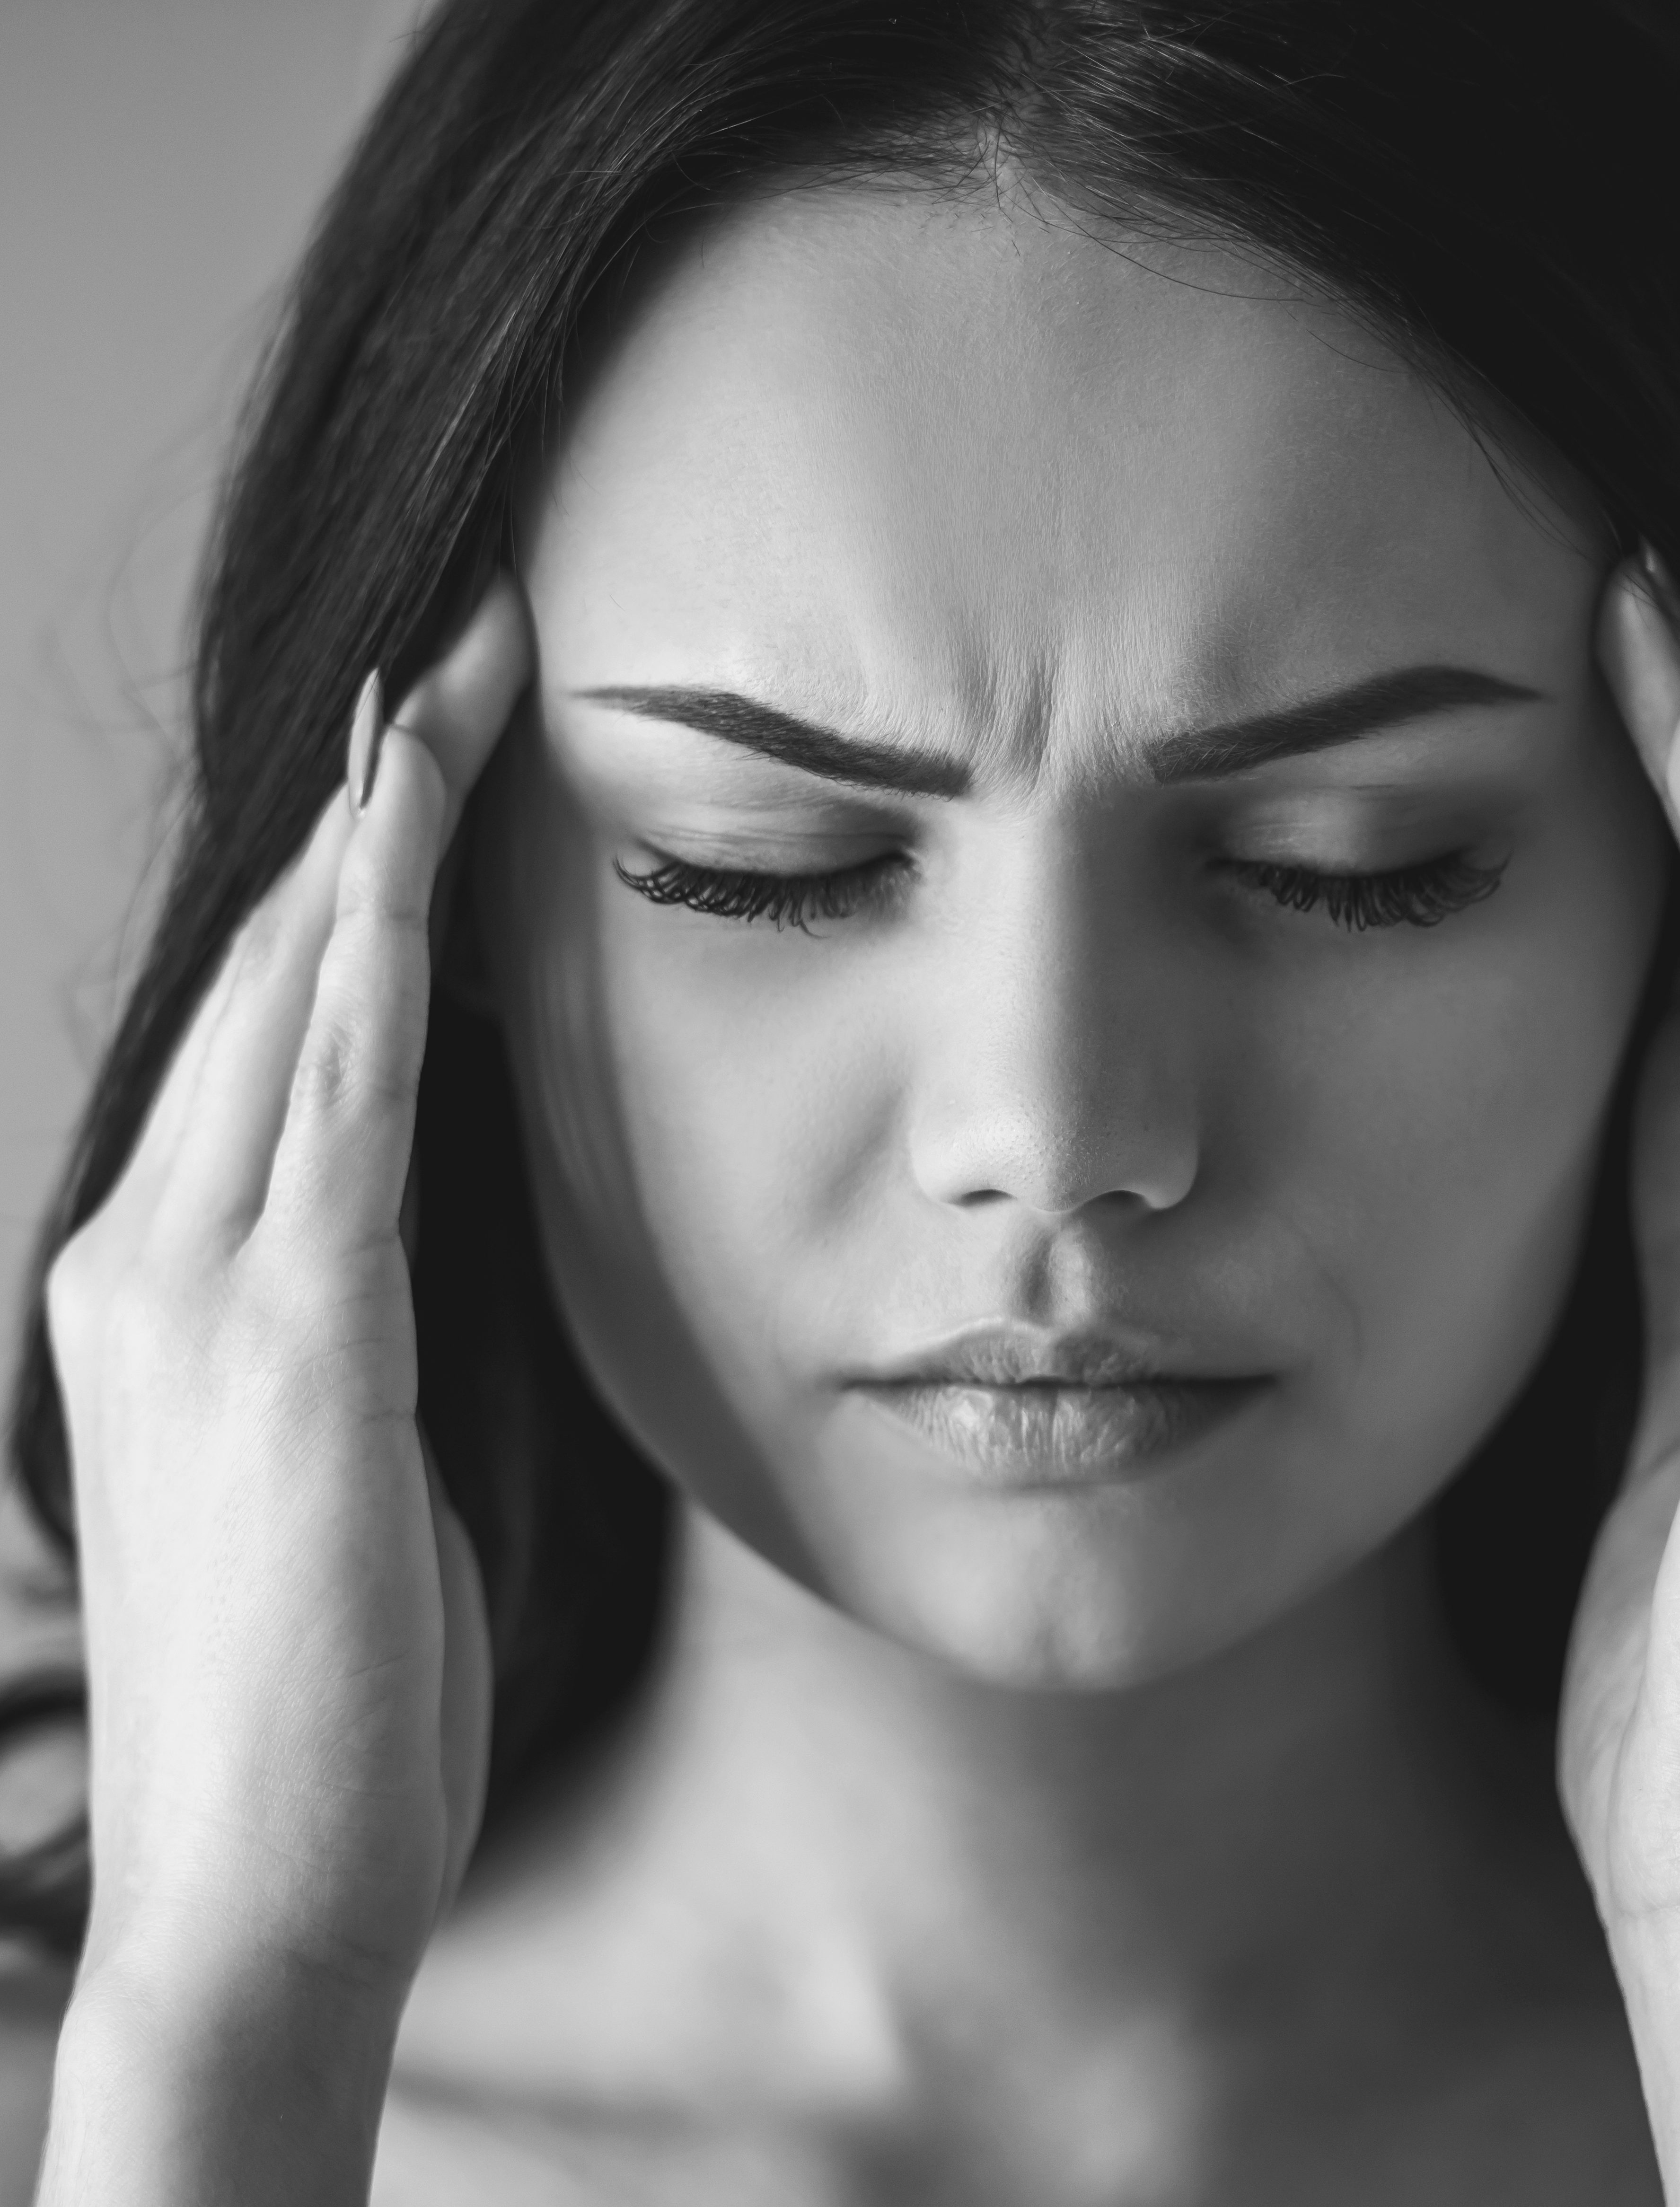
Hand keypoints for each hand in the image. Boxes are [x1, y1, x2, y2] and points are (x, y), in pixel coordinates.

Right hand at [43, 578, 530, 2007]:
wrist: (260, 1882)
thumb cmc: (328, 1678)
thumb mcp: (344, 1447)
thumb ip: (364, 1301)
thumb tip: (437, 1181)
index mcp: (162, 1273)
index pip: (270, 1014)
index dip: (346, 858)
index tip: (429, 731)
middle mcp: (147, 1244)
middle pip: (275, 959)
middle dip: (368, 789)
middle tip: (462, 637)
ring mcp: (195, 1285)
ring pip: (297, 987)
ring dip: (380, 818)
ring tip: (458, 668)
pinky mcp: (280, 1341)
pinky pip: (340, 1096)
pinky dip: (377, 952)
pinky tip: (417, 836)